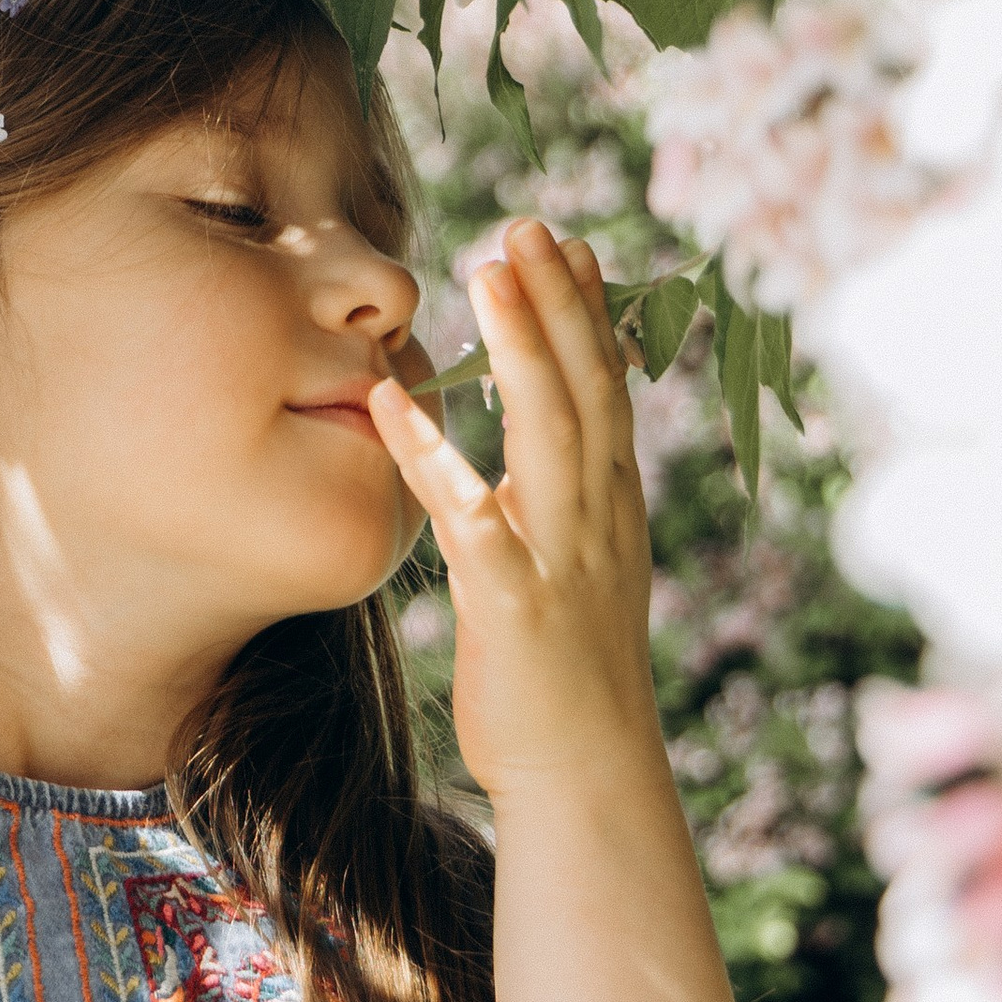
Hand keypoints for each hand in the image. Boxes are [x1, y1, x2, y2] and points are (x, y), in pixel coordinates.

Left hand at [367, 216, 655, 806]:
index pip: (608, 388)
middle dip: (560, 302)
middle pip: (585, 387)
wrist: (586, 776)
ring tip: (487, 271)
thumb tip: (543, 450)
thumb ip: (559, 506)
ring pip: (549, 429)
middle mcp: (598, 516)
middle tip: (529, 226)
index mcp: (611, 505)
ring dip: (520, 346)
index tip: (572, 245)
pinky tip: (390, 401)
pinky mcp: (513, 601)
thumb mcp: (573, 570)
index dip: (591, 314)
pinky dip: (430, 452)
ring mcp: (561, 555)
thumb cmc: (566, 676)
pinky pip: (467, 514)